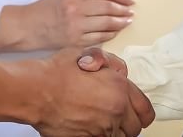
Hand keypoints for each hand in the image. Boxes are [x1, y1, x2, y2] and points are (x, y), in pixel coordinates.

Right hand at [0, 0, 133, 52]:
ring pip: (106, 23)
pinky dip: (110, 34)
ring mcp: (76, 25)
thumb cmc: (48, 8)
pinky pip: (99, 37)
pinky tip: (115, 32)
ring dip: (120, 22)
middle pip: (109, 7)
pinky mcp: (75, 41)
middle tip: (131, 11)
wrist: (29, 26)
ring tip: (127, 21)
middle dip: (123, 10)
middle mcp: (77, 7)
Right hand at [27, 48, 153, 135]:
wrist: (36, 90)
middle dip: (129, 122)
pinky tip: (90, 127)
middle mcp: (115, 111)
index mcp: (120, 89)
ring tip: (102, 121)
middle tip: (118, 116)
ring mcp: (101, 129)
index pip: (145, 109)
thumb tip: (121, 72)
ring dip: (114, 130)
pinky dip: (99, 136)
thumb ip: (111, 63)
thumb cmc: (59, 71)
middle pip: (134, 128)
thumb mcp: (89, 54)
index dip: (141, 111)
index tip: (136, 112)